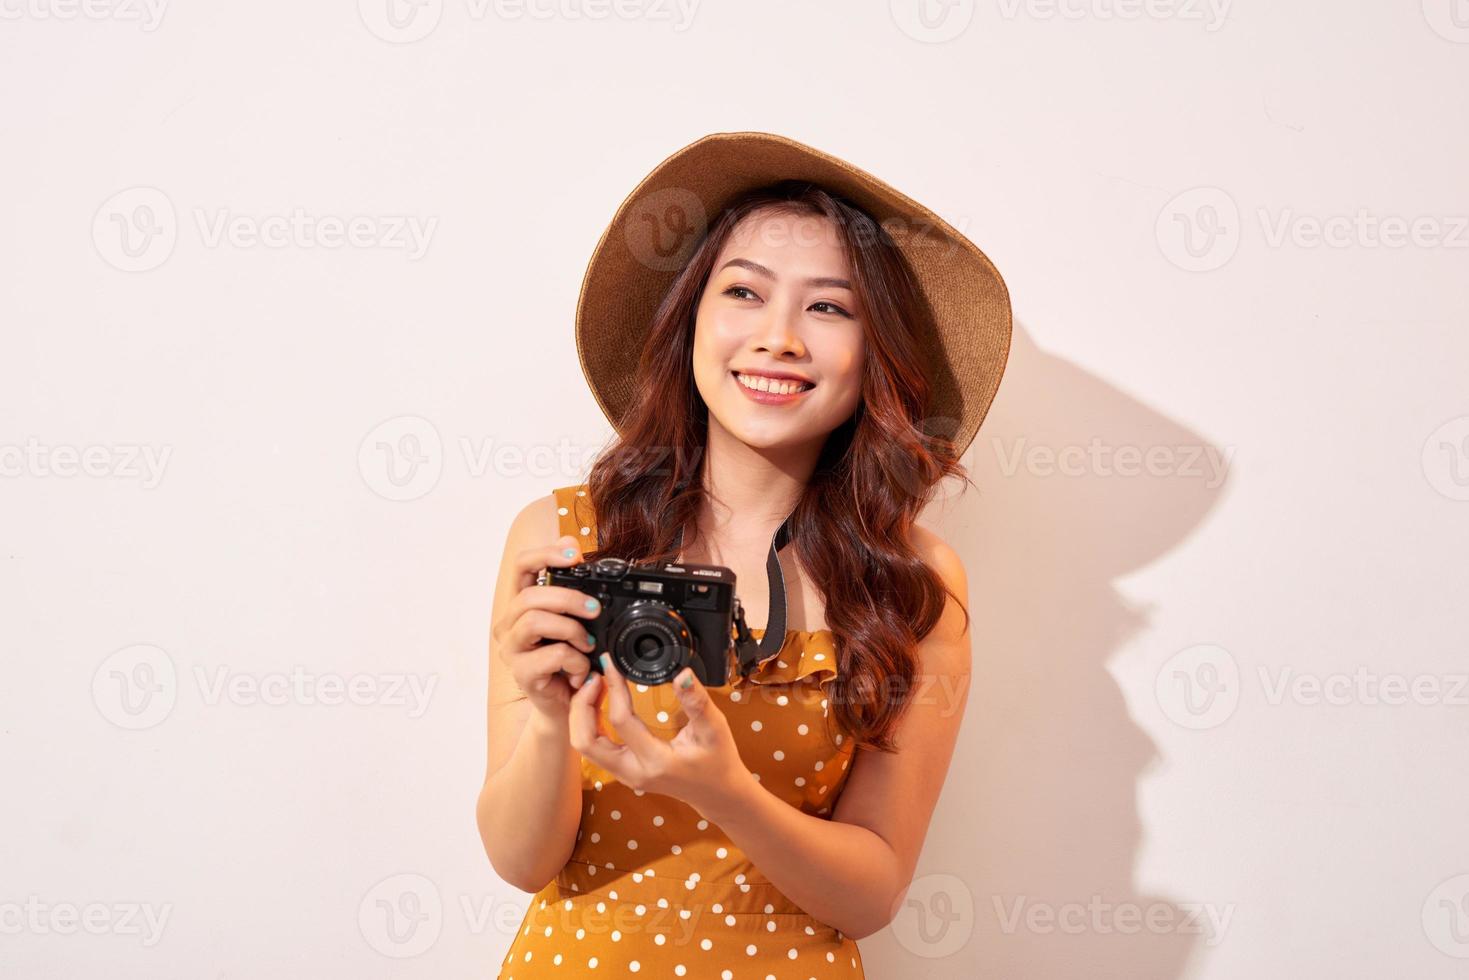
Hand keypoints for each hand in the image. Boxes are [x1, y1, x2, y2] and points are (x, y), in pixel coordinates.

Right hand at [490, 534, 601, 722]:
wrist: (568, 706)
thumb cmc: (571, 659)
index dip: (545, 554)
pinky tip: (582, 669)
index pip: (521, 566)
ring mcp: (513, 650)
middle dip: (569, 598)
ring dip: (571, 630)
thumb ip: (573, 585)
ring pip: (535, 621)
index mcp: (522, 604)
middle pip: (530, 596)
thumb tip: (572, 540)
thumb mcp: (578, 619)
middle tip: (595, 610)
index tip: (574, 555)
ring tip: (588, 644)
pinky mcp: (522, 674)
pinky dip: (575, 660)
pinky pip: (550, 655)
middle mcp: (510, 625)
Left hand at [569, 654, 751, 817]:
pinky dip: (590, 724)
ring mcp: (625, 774)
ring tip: (595, 686)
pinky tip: (600, 702)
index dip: (613, 688)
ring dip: (582, 715)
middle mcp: (633, 772)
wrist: (717, 793)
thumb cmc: (718, 761)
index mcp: (655, 761)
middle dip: (582, 706)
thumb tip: (683, 674)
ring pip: (584, 746)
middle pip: (585, 741)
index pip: (620, 720)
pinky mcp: (623, 771)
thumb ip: (697, 701)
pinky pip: (594, 748)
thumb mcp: (715, 729)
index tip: (610, 663)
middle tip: (594, 677)